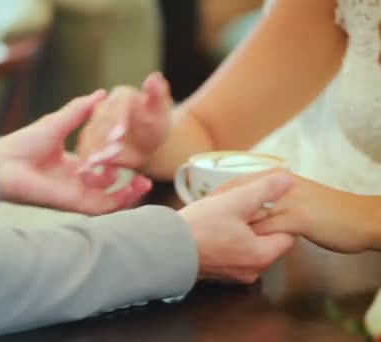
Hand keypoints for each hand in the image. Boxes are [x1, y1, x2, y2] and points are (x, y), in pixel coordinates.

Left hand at [0, 90, 152, 215]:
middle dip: (128, 184)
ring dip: (128, 193)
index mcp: (72, 164)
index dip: (118, 163)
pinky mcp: (74, 203)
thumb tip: (102, 93)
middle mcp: (76, 181)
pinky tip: (132, 188)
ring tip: (144, 182)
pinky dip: (119, 200)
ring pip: (109, 200)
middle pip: (108, 187)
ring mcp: (76, 193)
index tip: (134, 152)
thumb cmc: (24, 142)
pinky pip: (102, 207)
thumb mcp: (59, 121)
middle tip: (145, 177)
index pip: (101, 168)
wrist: (4, 163)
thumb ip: (81, 110)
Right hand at [77, 72, 172, 169]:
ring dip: (94, 151)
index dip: (117, 120)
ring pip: (90, 138)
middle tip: (110, 153)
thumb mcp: (160, 110)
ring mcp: (94, 125)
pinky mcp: (89, 142)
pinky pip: (86, 152)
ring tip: (98, 164)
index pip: (117, 105)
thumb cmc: (155, 123)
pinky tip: (90, 171)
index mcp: (121, 96)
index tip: (120, 133)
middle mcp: (103, 108)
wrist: (146, 142)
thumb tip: (154, 77)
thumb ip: (157, 94)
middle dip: (104, 138)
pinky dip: (88, 161)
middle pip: (100, 123)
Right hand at [179, 172, 295, 282]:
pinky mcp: (218, 274)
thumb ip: (264, 190)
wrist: (164, 248)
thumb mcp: (235, 201)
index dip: (279, 217)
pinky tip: (214, 227)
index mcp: (262, 256)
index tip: (265, 205)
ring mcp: (234, 275)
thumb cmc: (199, 227)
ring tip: (226, 215)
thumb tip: (287, 180)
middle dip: (259, 224)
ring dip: (243, 232)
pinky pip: (233, 255)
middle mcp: (252, 271)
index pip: (288, 236)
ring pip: (249, 248)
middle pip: (268, 242)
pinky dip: (229, 242)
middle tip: (242, 207)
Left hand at [214, 169, 379, 253]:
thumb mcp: (297, 200)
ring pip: (250, 210)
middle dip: (217, 205)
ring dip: (230, 222)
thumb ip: (274, 200)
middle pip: (239, 192)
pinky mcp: (298, 218)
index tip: (201, 204)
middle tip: (198, 216)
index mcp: (280, 179)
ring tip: (210, 231)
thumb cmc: (330, 212)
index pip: (240, 182)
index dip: (219, 194)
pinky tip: (238, 244)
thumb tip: (251, 209)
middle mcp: (282, 186)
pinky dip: (251, 235)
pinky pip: (267, 227)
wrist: (361, 220)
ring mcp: (289, 201)